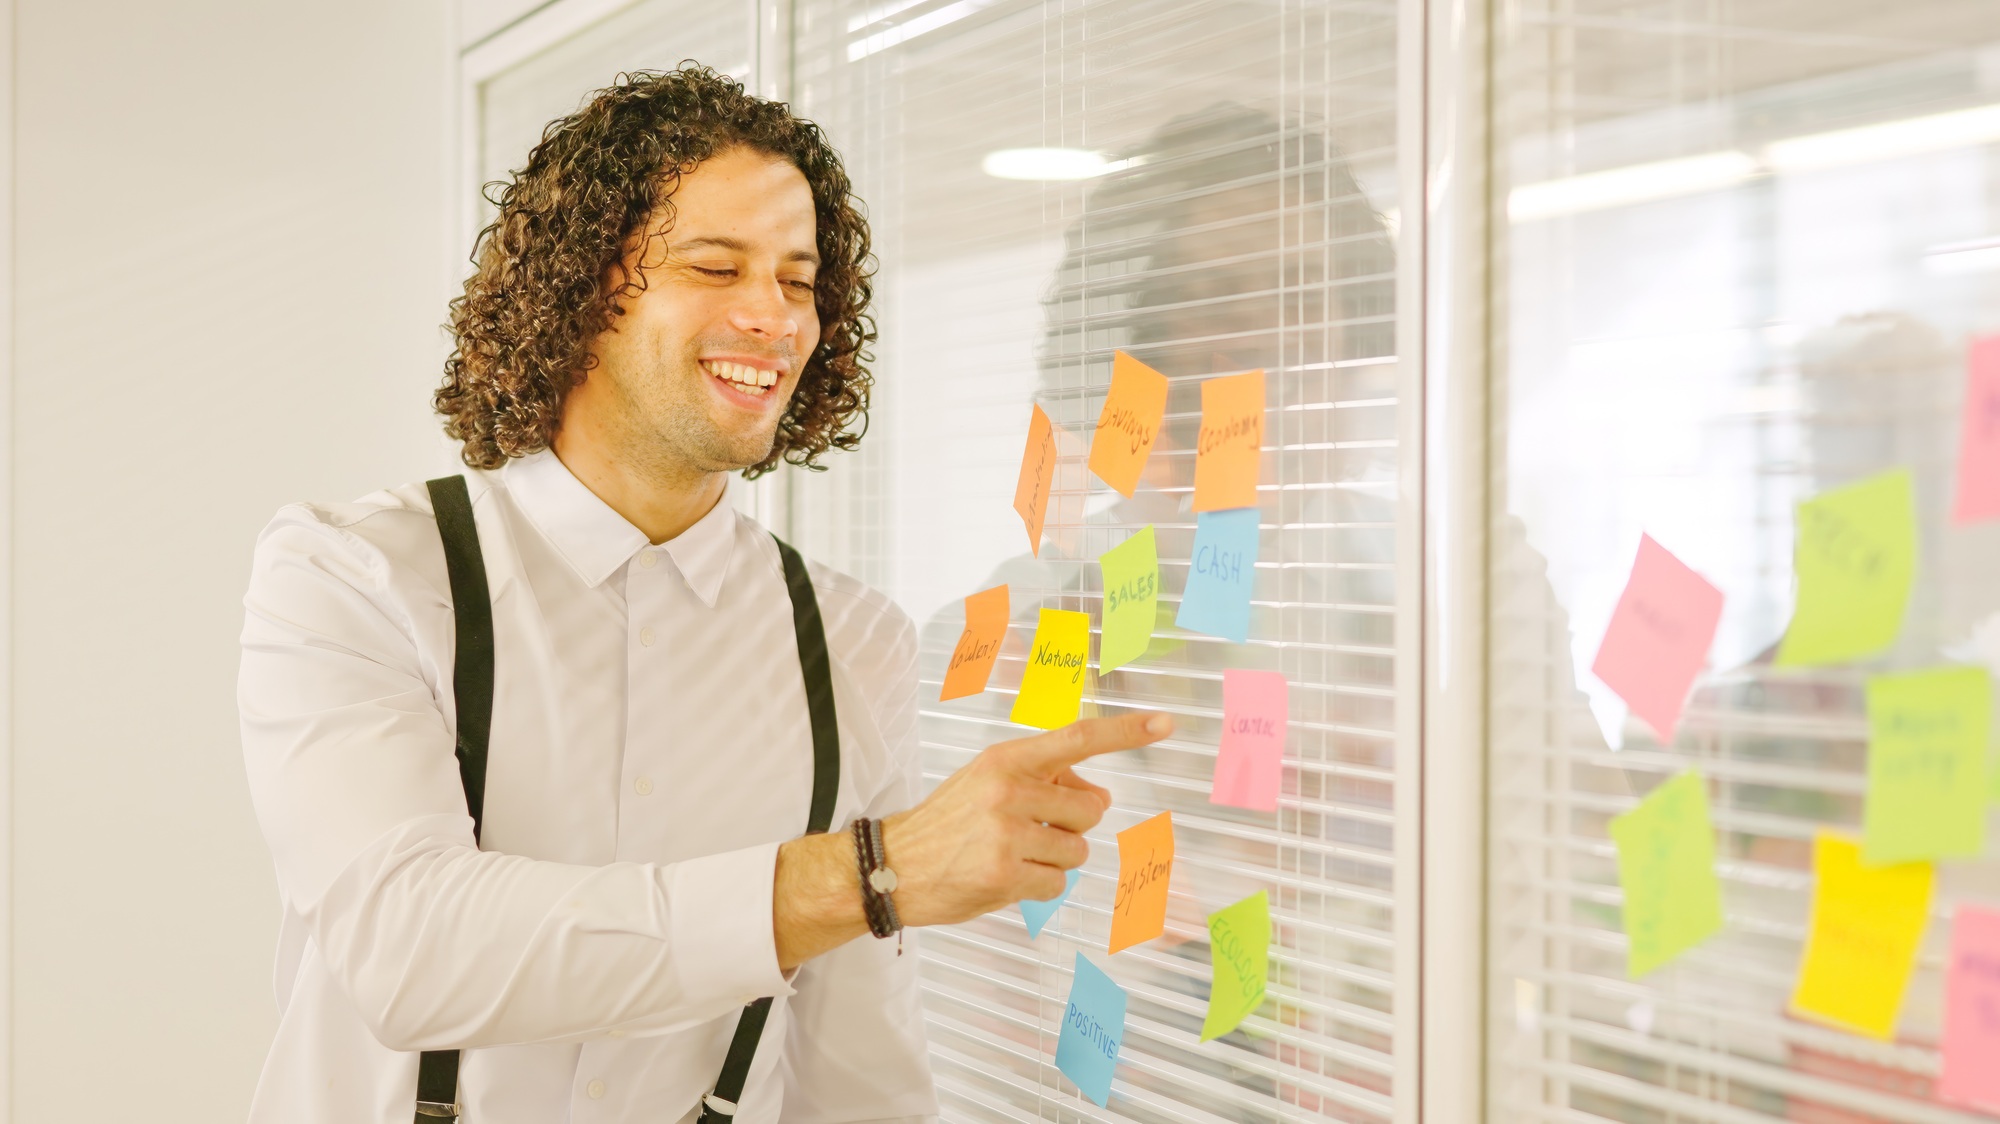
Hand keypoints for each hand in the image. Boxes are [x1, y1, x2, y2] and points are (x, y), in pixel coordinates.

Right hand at [880, 711, 1172, 927]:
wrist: (892, 866)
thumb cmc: (949, 822)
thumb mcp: (990, 782)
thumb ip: (1046, 780)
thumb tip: (1101, 795)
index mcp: (1006, 759)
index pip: (1077, 738)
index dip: (1125, 731)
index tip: (1166, 723)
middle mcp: (1008, 791)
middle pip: (1090, 810)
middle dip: (1071, 825)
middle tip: (1031, 832)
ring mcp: (1006, 834)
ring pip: (1077, 851)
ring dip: (1054, 860)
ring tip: (1011, 856)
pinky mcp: (1004, 876)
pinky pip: (1057, 885)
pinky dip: (1038, 888)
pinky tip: (1004, 878)